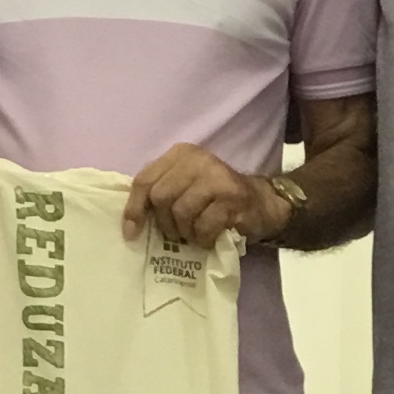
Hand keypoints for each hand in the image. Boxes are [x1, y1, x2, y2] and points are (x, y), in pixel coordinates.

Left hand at [124, 143, 283, 246]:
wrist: (262, 204)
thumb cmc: (216, 200)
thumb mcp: (185, 186)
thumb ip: (161, 193)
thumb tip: (131, 221)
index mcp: (180, 154)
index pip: (145, 180)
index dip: (135, 208)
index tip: (132, 232)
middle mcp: (197, 159)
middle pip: (160, 196)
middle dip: (165, 223)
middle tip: (176, 234)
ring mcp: (216, 176)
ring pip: (180, 212)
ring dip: (186, 232)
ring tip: (195, 234)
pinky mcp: (231, 197)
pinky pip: (202, 225)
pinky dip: (203, 238)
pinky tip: (210, 238)